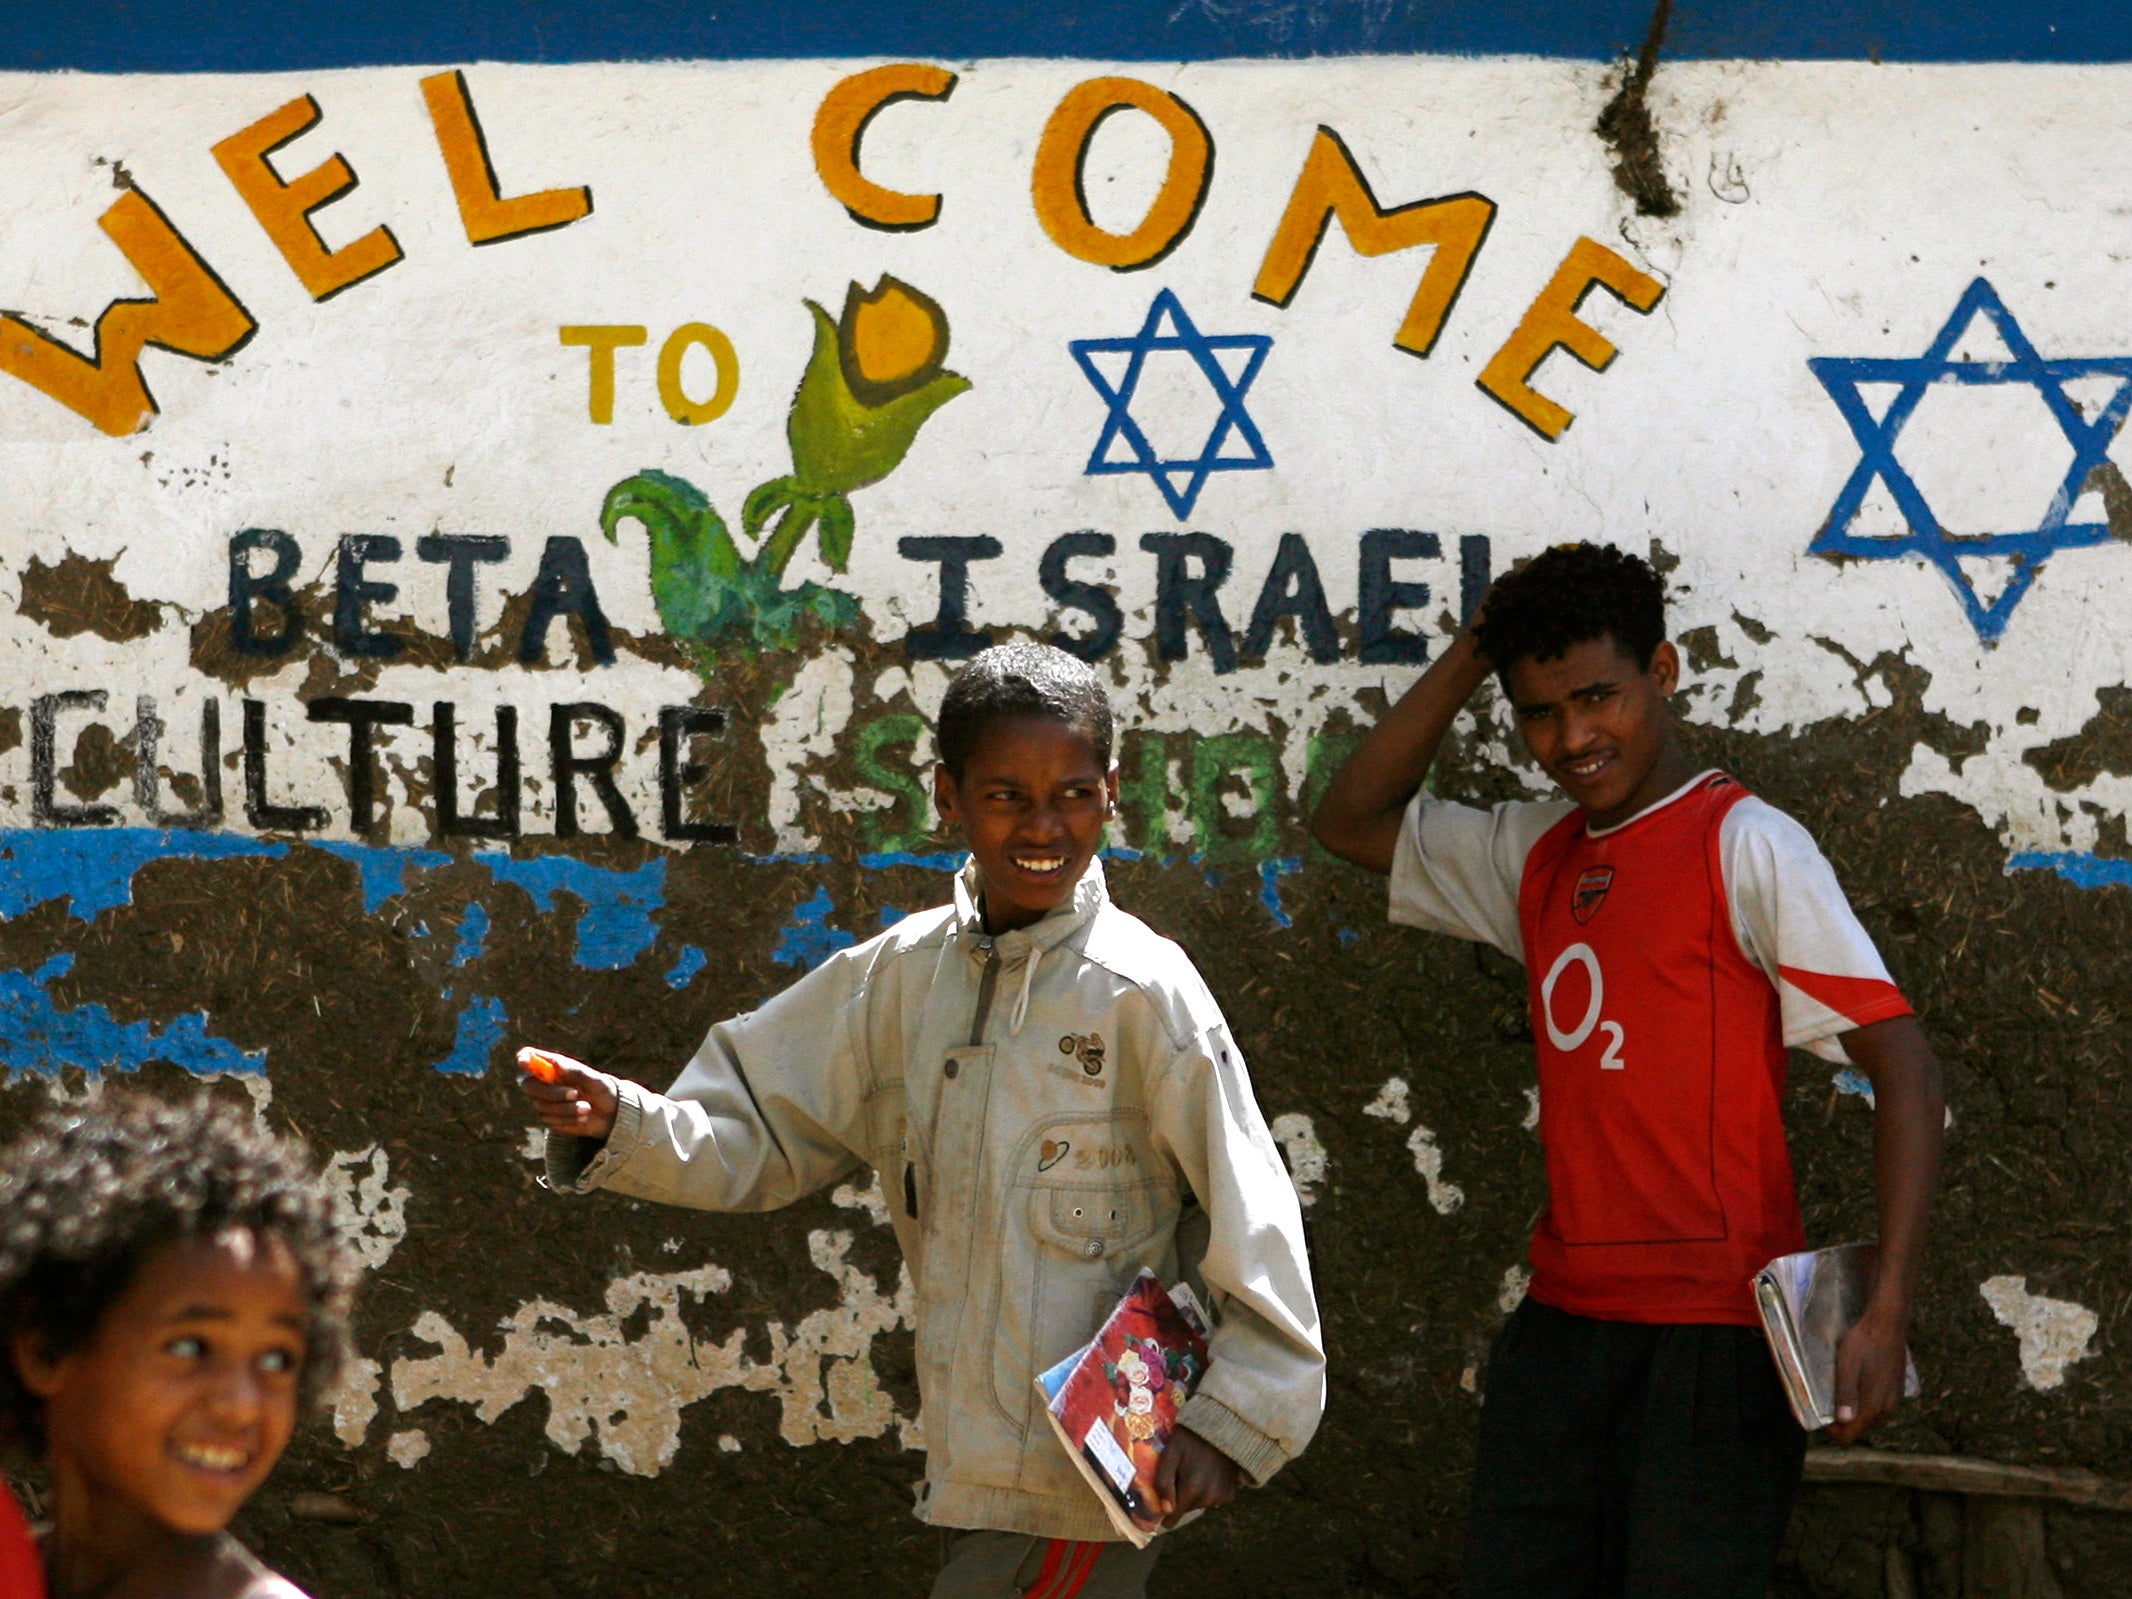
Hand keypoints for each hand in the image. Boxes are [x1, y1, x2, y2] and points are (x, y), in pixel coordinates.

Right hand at [516, 1047, 619, 1141]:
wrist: (610, 1113)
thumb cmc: (602, 1089)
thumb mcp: (594, 1079)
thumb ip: (574, 1071)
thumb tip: (555, 1062)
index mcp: (553, 1066)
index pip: (528, 1057)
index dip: (523, 1059)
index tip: (525, 1063)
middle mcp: (544, 1082)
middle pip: (528, 1085)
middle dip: (551, 1092)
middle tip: (576, 1094)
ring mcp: (544, 1101)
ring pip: (541, 1105)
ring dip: (566, 1108)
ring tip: (587, 1108)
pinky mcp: (549, 1118)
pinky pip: (550, 1120)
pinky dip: (568, 1119)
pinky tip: (583, 1116)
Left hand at [1152, 1427, 1239, 1527]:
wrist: (1222, 1427)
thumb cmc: (1190, 1439)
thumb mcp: (1170, 1454)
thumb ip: (1164, 1482)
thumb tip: (1165, 1511)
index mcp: (1192, 1489)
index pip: (1173, 1517)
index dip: (1164, 1512)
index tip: (1160, 1504)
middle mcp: (1208, 1497)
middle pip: (1186, 1509)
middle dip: (1180, 1497)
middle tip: (1180, 1474)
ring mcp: (1221, 1497)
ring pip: (1199, 1505)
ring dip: (1194, 1494)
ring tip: (1195, 1471)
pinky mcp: (1230, 1494)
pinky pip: (1212, 1500)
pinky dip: (1208, 1491)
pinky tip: (1208, 1474)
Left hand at [1827, 1296, 1910, 1444]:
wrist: (1888, 1323)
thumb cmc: (1864, 1342)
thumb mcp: (1847, 1366)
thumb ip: (1845, 1395)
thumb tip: (1844, 1421)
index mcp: (1874, 1405)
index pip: (1852, 1434)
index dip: (1835, 1432)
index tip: (1823, 1419)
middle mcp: (1888, 1407)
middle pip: (1862, 1428)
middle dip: (1845, 1423)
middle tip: (1829, 1405)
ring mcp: (1895, 1398)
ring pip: (1872, 1417)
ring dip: (1857, 1413)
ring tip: (1841, 1397)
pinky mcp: (1897, 1389)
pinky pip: (1880, 1406)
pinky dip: (1867, 1404)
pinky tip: (1857, 1389)